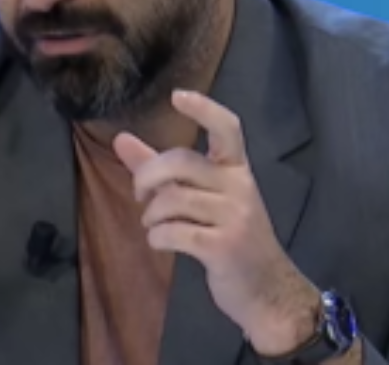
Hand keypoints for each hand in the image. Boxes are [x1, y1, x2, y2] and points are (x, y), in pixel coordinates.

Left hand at [113, 90, 319, 355]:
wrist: (268, 291)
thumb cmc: (229, 236)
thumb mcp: (201, 198)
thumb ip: (160, 167)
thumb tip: (120, 138)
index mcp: (236, 170)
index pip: (227, 128)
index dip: (204, 109)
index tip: (177, 96)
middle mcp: (239, 187)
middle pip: (180, 161)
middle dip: (146, 176)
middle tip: (140, 196)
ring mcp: (235, 217)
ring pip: (172, 199)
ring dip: (150, 214)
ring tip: (154, 225)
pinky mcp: (224, 247)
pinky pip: (174, 232)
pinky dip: (157, 237)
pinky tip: (161, 242)